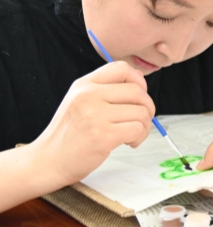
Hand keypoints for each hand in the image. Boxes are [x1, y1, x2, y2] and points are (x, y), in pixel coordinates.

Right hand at [30, 61, 153, 189]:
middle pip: (138, 91)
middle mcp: (88, 95)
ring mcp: (95, 114)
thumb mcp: (80, 102)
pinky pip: (138, 129)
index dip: (138, 82)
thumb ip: (106, 90)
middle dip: (147, 109)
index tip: (137, 99)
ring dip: (144, 127)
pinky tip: (128, 143)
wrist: (50, 159)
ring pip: (142, 112)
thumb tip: (139, 79)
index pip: (121, 68)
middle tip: (139, 122)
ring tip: (131, 135)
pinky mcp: (103, 134)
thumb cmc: (69, 134)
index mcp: (84, 84)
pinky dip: (139, 138)